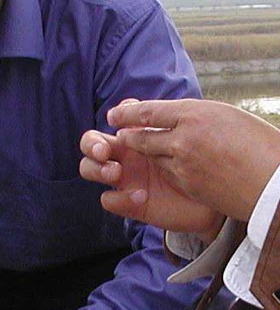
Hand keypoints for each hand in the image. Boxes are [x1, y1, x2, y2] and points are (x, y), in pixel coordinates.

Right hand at [79, 126, 223, 238]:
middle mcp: (126, 156)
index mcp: (137, 136)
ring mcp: (126, 179)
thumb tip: (134, 106)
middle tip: (104, 152)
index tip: (117, 119)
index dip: (111, 119)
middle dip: (92, 145)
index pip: (115, 120)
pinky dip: (120, 198)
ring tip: (117, 173)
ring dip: (97, 169)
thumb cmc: (205, 159)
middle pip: (91, 145)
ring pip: (91, 169)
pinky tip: (142, 196)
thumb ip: (162, 120)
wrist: (220, 192)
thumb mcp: (187, 132)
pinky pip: (108, 200)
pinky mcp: (129, 203)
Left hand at [103, 98, 279, 222]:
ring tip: (141, 148)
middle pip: (143, 136)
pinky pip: (167, 173)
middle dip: (129, 136)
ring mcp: (182, 163)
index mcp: (196, 113)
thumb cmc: (259, 144)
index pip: (149, 111)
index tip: (113, 114)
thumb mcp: (227, 117)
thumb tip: (176, 117)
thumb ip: (198, 117)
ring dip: (147, 152)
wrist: (272, 182)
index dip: (128, 113)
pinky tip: (168, 166)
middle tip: (119, 134)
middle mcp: (183, 138)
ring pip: (153, 156)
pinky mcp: (185, 184)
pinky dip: (165, 168)